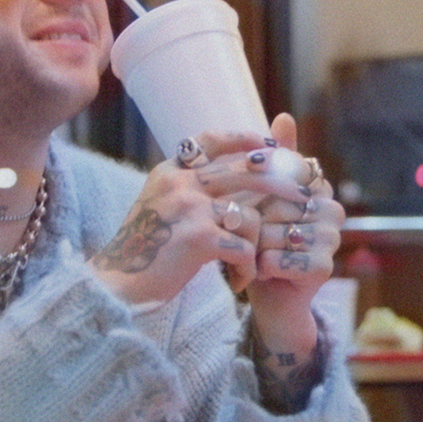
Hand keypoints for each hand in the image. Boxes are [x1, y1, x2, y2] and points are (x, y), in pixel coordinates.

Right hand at [89, 149, 265, 303]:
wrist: (119, 283)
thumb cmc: (144, 249)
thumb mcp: (159, 205)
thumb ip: (188, 187)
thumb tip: (233, 175)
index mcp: (170, 171)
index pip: (214, 140)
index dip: (247, 138)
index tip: (273, 145)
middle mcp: (180, 182)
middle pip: (247, 170)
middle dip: (282, 183)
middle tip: (303, 196)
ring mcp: (190, 208)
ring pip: (251, 215)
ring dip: (257, 245)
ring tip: (251, 264)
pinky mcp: (200, 238)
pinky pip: (244, 248)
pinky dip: (246, 268)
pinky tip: (238, 282)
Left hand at [243, 113, 344, 412]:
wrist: (264, 291)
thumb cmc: (258, 238)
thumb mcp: (258, 195)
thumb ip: (273, 159)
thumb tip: (285, 115)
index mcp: (317, 186)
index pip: (280, 174)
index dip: (255, 186)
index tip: (242, 197)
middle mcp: (331, 209)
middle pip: (274, 203)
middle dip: (251, 220)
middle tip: (244, 234)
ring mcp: (331, 238)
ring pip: (274, 231)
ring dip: (253, 245)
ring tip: (251, 252)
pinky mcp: (324, 266)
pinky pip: (279, 258)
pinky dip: (260, 265)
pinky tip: (260, 269)